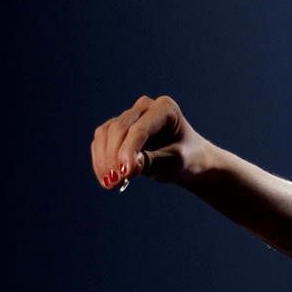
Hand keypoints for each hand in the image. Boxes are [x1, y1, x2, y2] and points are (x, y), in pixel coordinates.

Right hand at [91, 94, 211, 189]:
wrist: (190, 161)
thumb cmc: (188, 159)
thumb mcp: (177, 162)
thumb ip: (154, 161)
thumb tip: (125, 166)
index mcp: (165, 108)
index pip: (140, 129)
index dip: (129, 150)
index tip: (126, 173)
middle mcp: (144, 107)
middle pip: (119, 128)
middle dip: (114, 156)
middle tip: (115, 182)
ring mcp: (129, 117)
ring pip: (105, 134)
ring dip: (104, 160)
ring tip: (111, 184)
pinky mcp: (117, 130)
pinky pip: (101, 143)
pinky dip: (101, 162)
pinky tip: (107, 180)